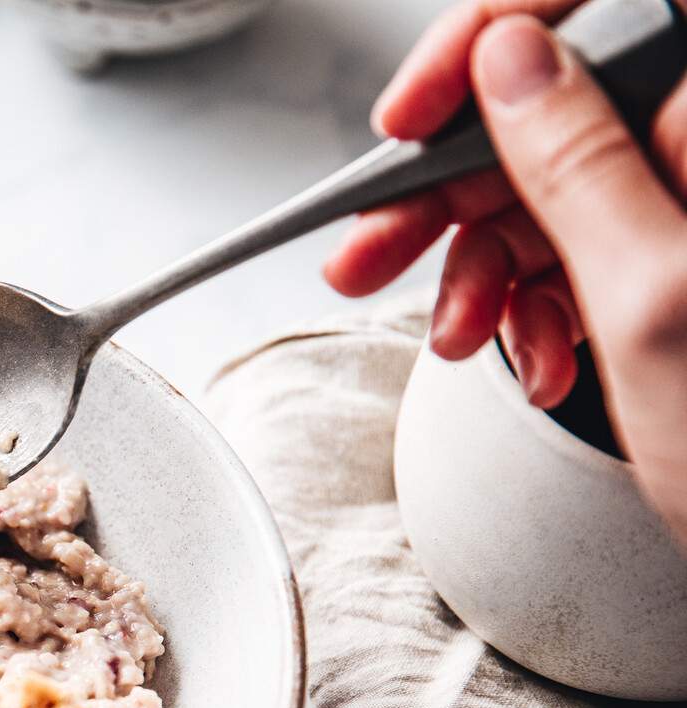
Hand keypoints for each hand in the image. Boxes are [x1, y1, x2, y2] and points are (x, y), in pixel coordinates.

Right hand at [325, 0, 686, 540]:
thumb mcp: (652, 299)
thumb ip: (578, 162)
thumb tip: (510, 59)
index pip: (593, 8)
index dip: (489, 40)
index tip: (411, 113)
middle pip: (554, 103)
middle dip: (450, 185)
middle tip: (369, 249)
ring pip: (551, 188)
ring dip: (480, 265)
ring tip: (454, 337)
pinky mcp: (679, 266)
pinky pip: (578, 252)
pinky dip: (531, 305)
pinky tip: (530, 356)